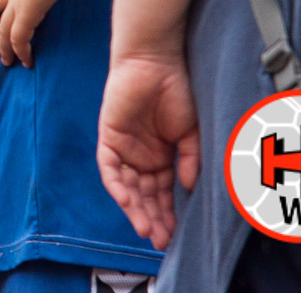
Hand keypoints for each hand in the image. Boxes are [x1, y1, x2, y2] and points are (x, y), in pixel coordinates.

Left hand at [96, 51, 199, 250]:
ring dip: (135, 209)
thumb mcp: (191, 132)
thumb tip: (189, 188)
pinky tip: (128, 203)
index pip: (163, 193)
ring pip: (127, 187)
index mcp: (162, 156)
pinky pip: (109, 168)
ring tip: (146, 230)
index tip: (176, 235)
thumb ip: (190, 160)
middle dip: (152, 218)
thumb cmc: (177, 90)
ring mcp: (124, 148)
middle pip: (145, 195)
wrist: (156, 61)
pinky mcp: (109, 137)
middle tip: (160, 240)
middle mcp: (142, 156)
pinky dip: (117, 186)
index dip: (169, 213)